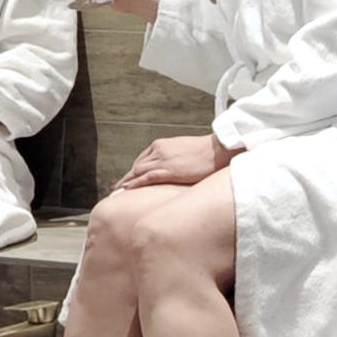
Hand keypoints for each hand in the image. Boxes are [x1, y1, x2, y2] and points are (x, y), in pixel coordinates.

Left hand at [118, 133, 232, 190]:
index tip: (129, 178)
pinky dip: (135, 183)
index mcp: (162, 144)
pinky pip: (146, 178)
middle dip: (127, 177)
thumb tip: (172, 168)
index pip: (142, 158)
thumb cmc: (206, 151)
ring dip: (126, 182)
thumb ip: (174, 157)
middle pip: (137, 165)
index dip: (134, 170)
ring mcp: (163, 160)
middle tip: (118, 187)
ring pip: (137, 171)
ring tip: (118, 191)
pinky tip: (128, 189)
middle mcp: (159, 150)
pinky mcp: (169, 170)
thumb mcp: (184, 150)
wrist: (218, 149)